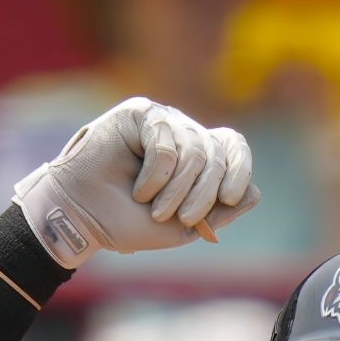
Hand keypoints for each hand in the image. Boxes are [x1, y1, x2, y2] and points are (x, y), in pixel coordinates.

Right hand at [13, 99, 255, 268]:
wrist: (83, 220)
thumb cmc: (127, 223)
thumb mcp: (182, 227)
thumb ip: (219, 211)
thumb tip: (256, 193)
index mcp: (196, 156)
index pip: (232, 146)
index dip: (239, 169)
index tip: (230, 198)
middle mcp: (182, 133)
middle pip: (215, 153)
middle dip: (203, 193)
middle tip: (183, 219)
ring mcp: (162, 121)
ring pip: (193, 150)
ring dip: (176, 190)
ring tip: (153, 208)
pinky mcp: (139, 114)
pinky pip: (166, 143)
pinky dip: (156, 176)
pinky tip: (139, 189)